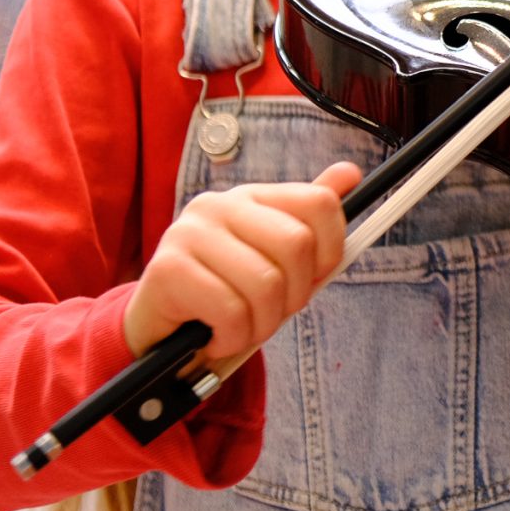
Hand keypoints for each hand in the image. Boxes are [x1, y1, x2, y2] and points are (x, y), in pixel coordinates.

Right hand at [124, 162, 360, 364]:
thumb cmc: (226, 292)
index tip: (312, 277)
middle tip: (272, 312)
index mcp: (252, 197)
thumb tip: (350, 173)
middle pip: (297, 244)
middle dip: (295, 294)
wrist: (159, 331)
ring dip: (262, 324)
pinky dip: (232, 337)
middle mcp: (218, 205)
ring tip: (241, 328)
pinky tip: (216, 337)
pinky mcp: (167, 269)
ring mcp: (189, 233)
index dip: (330, 250)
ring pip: (265, 284)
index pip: (319, 203)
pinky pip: (230, 312)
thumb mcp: (273, 258)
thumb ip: (309, 220)